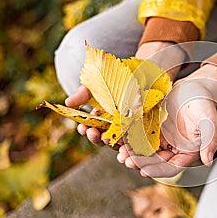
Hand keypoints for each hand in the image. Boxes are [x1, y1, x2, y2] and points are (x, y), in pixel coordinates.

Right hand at [65, 41, 184, 147]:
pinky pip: (142, 141)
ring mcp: (134, 130)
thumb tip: (68, 102)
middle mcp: (119, 128)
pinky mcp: (149, 129)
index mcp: (105, 121)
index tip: (83, 127)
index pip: (94, 131)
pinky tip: (130, 146)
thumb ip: (84, 94)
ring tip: (109, 141)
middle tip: (93, 133)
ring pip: (123, 144)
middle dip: (98, 138)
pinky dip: (136, 147)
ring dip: (115, 146)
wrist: (144, 71)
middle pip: (107, 140)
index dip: (87, 131)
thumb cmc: (119, 78)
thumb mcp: (99, 84)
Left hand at [117, 64, 216, 177]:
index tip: (144, 171)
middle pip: (155, 161)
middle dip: (140, 163)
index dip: (158, 170)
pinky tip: (121, 140)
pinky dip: (131, 140)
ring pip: (145, 151)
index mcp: (187, 152)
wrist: (195, 87)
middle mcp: (174, 149)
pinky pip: (140, 136)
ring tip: (121, 154)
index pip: (171, 167)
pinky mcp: (153, 128)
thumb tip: (208, 160)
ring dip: (133, 154)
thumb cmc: (204, 104)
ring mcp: (162, 139)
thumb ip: (209, 141)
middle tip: (127, 162)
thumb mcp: (209, 121)